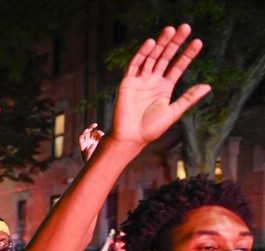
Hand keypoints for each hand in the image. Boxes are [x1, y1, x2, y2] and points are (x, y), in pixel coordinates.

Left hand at [78, 123, 104, 162]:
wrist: (96, 164)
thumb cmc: (90, 162)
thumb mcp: (88, 158)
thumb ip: (90, 150)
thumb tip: (93, 143)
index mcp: (82, 145)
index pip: (81, 137)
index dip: (84, 132)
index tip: (87, 130)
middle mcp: (87, 142)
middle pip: (87, 132)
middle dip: (90, 127)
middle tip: (95, 124)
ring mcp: (93, 141)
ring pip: (94, 133)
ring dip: (98, 132)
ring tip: (101, 135)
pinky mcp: (99, 142)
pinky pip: (100, 136)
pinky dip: (102, 135)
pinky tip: (103, 136)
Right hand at [112, 24, 209, 148]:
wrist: (131, 138)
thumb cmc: (151, 129)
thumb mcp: (173, 112)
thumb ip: (188, 98)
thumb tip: (208, 86)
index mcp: (164, 88)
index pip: (178, 66)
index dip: (187, 54)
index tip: (198, 42)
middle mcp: (152, 81)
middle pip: (165, 57)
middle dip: (175, 43)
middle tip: (185, 27)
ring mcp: (140, 81)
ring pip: (151, 58)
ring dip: (160, 44)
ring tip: (170, 30)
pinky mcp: (127, 83)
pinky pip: (135, 65)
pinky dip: (142, 54)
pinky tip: (151, 43)